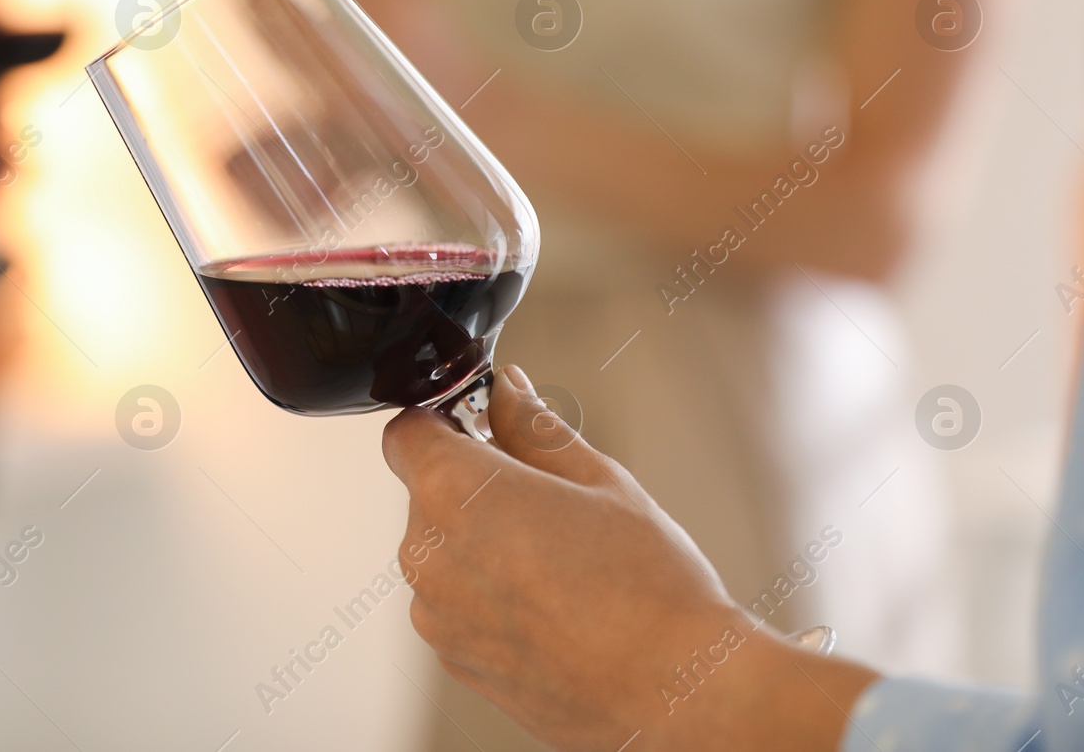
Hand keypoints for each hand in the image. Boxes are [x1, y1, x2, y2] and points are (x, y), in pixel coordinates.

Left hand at [382, 365, 879, 751]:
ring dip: (481, 543)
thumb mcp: (598, 478)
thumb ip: (534, 425)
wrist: (677, 693)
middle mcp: (430, 555)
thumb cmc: (649, 590)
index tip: (477, 427)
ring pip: (443, 551)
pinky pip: (456, 602)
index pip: (406, 433)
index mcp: (455, 493)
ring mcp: (437, 614)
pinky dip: (489, 594)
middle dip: (473, 485)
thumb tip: (506, 389)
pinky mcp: (455, 658)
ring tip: (559, 559)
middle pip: (426, 493)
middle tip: (545, 498)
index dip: (441, 422)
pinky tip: (552, 601)